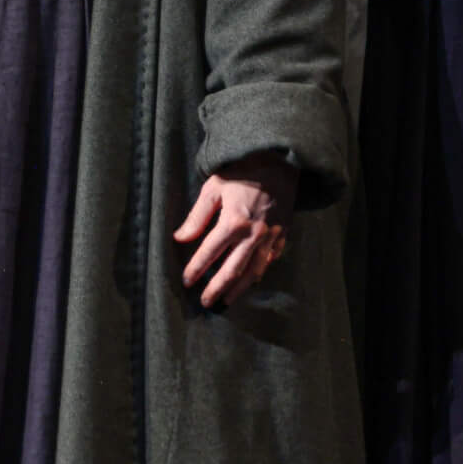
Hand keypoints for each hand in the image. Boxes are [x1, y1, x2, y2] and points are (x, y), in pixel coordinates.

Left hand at [174, 154, 295, 307]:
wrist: (278, 161)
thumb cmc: (242, 171)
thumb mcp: (214, 187)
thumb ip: (197, 216)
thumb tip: (180, 238)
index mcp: (233, 222)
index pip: (209, 253)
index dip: (196, 269)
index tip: (186, 281)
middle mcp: (252, 235)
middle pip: (232, 271)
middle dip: (216, 288)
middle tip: (205, 302)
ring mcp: (270, 237)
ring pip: (253, 272)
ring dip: (239, 289)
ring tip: (227, 300)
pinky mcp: (282, 234)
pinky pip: (271, 260)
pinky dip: (260, 272)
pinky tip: (252, 279)